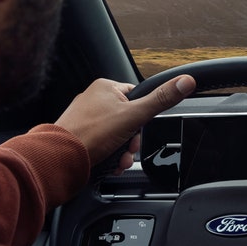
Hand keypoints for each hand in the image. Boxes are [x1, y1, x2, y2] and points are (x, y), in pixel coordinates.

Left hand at [54, 75, 195, 172]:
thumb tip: (186, 81)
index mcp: (105, 88)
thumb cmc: (91, 134)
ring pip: (116, 135)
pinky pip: (102, 144)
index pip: (137, 98)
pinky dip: (109, 155)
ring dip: (122, 151)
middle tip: (127, 149)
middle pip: (128, 120)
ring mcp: (84, 118)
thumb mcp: (134, 115)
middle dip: (132, 140)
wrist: (60, 158)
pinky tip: (109, 163)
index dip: (142, 118)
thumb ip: (161, 99)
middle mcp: (93, 100)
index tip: (138, 129)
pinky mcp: (79, 135)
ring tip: (118, 160)